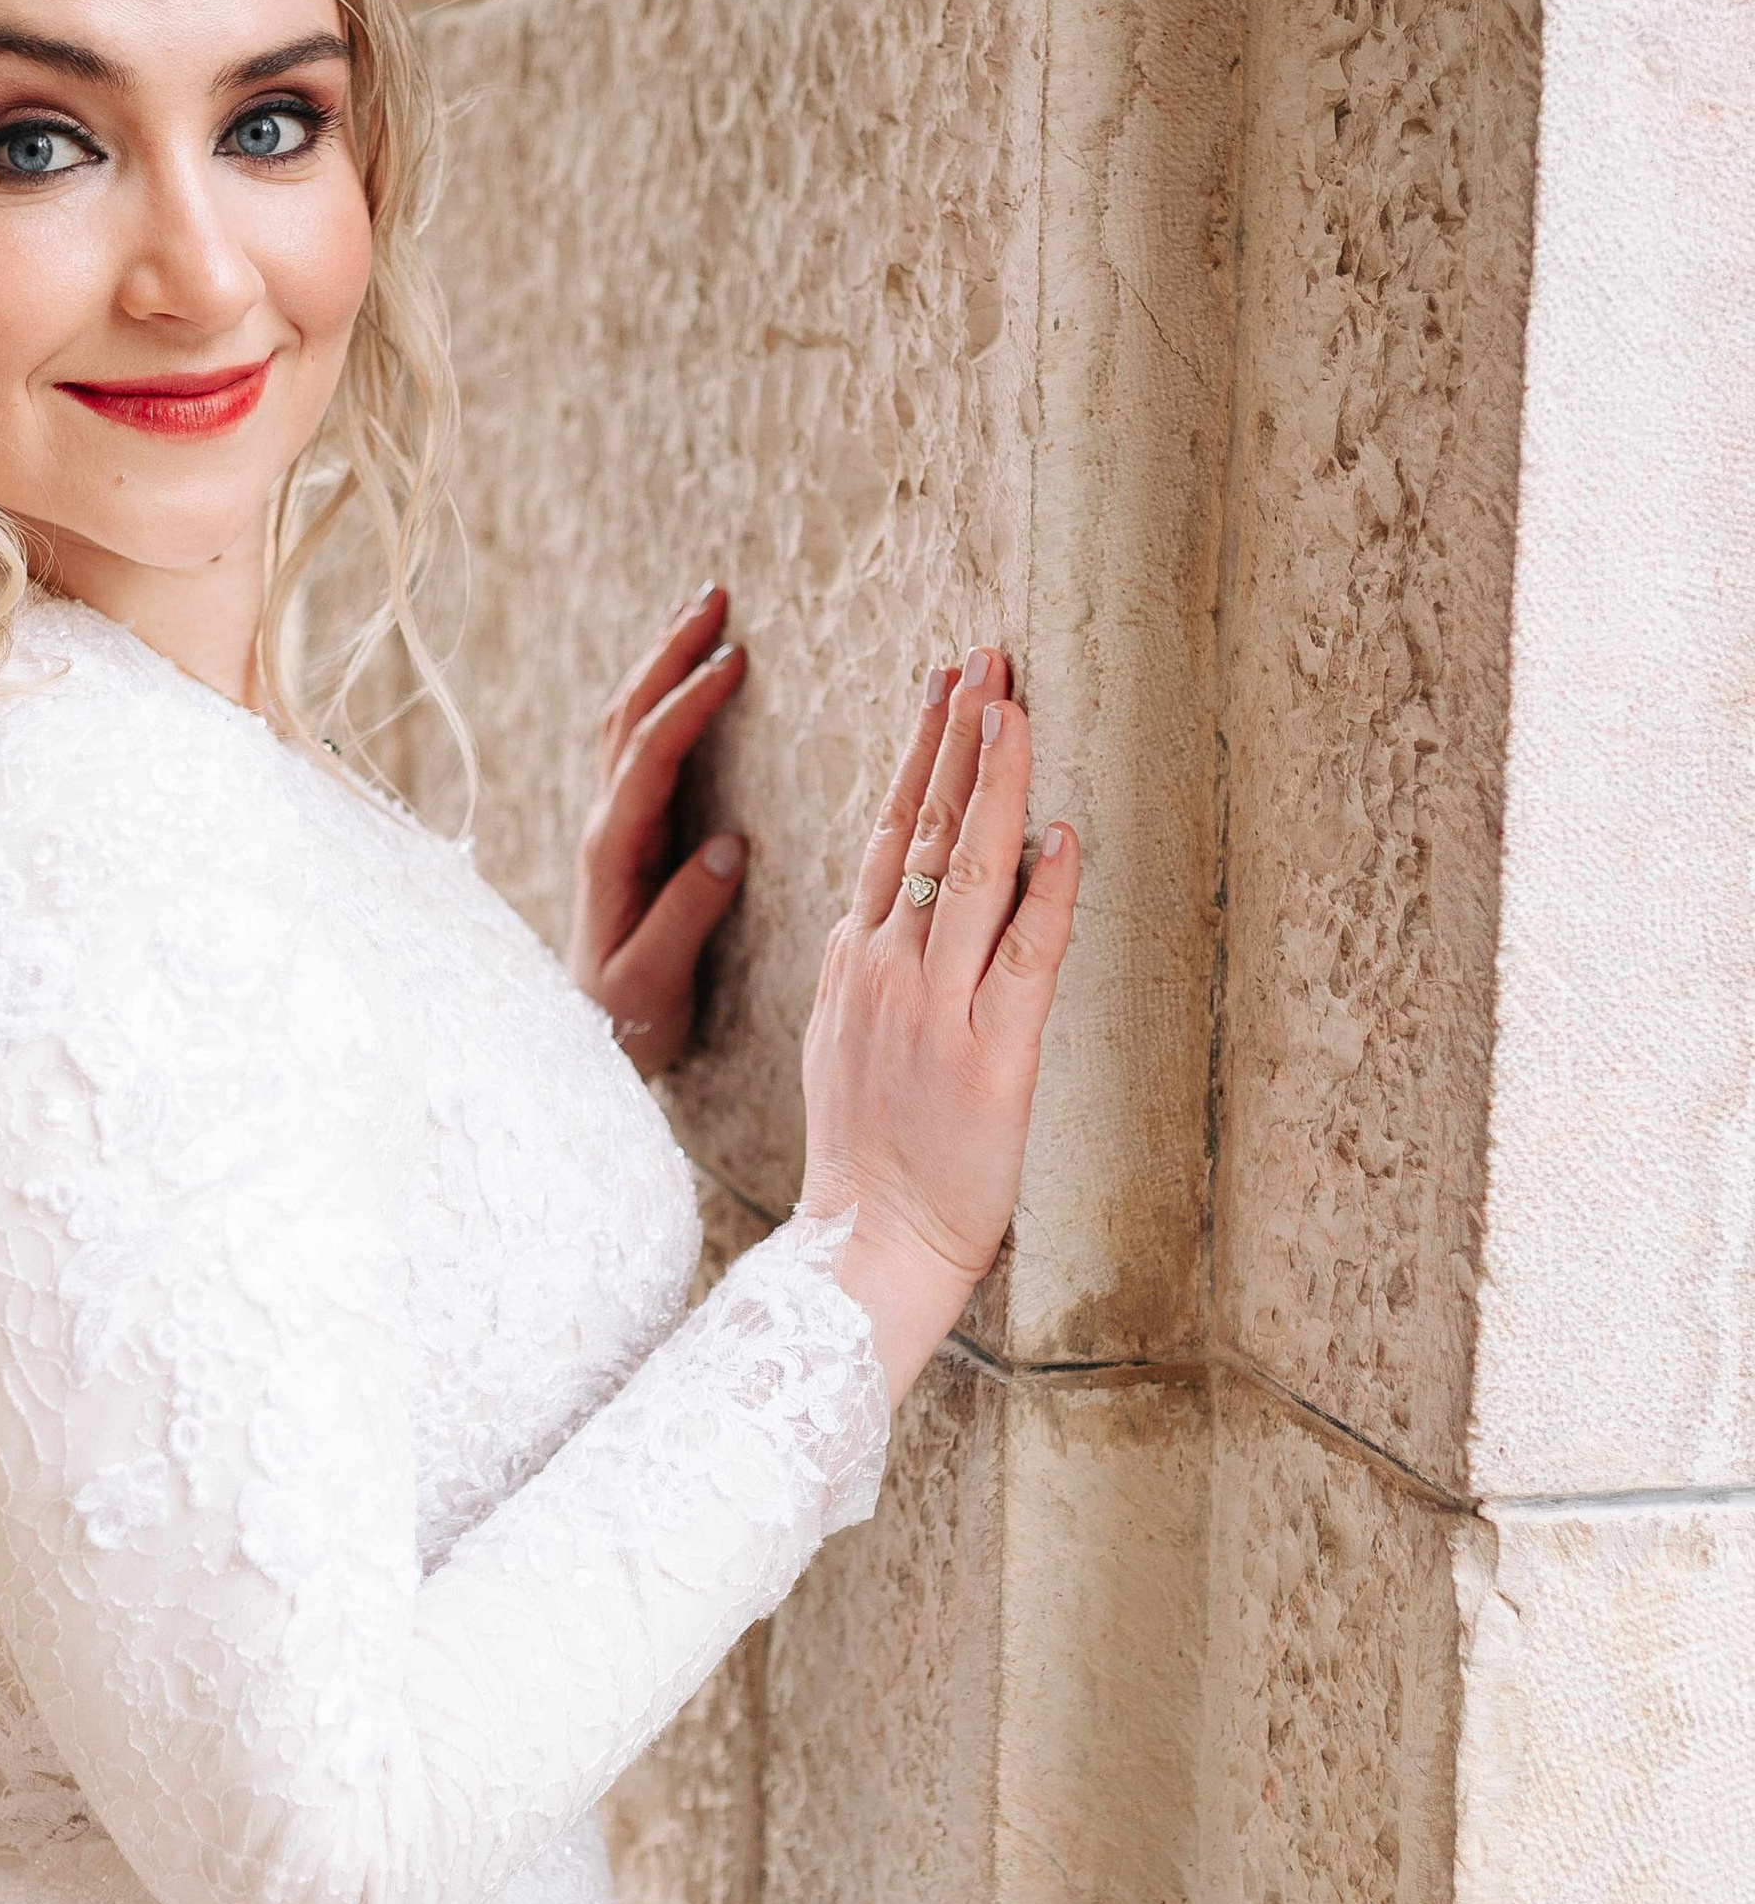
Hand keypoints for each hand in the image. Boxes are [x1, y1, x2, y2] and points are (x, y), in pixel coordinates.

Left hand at [567, 582, 750, 1073]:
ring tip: (702, 608)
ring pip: (627, 721)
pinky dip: (661, 693)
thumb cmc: (625, 1018)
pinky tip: (686, 669)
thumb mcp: (655, 982)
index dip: (687, 707)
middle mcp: (604, 828)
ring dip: (662, 661)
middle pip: (629, 718)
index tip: (732, 661)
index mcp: (613, 855)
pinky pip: (638, 743)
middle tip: (715, 596)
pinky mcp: (624, 829)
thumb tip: (729, 847)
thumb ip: (686, 917)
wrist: (586, 1038)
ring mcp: (611, 823)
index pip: (649, 761)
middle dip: (669, 653)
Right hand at [798, 647, 1080, 1401]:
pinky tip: (1062, 833)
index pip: (887, 832)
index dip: (918, 752)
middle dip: (957, 736)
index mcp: (854, 961)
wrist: (863, 1246)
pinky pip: (1023, 957)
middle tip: (987, 657)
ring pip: (968, 871)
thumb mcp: (842, 1042)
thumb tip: (881, 906)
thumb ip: (865, 969)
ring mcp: (935, 1010)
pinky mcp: (990, 1057)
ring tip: (1016, 708)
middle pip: (922, 828)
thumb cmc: (866, 1156)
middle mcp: (887, 969)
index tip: (944, 684)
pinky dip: (1045, 891)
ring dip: (994, 782)